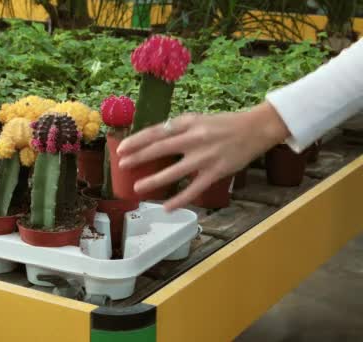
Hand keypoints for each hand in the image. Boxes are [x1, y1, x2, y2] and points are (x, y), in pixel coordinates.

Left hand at [116, 102, 289, 210]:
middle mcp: (195, 138)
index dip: (137, 141)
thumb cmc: (223, 124)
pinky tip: (167, 207)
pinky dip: (180, 199)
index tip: (121, 149)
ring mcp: (205, 156)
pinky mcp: (216, 171)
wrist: (256, 128)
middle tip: (122, 165)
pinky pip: (194, 188)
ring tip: (137, 188)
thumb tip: (151, 141)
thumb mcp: (197, 120)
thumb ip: (177, 130)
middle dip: (139, 158)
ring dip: (154, 181)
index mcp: (187, 123)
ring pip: (174, 171)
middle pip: (160, 149)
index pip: (156, 132)